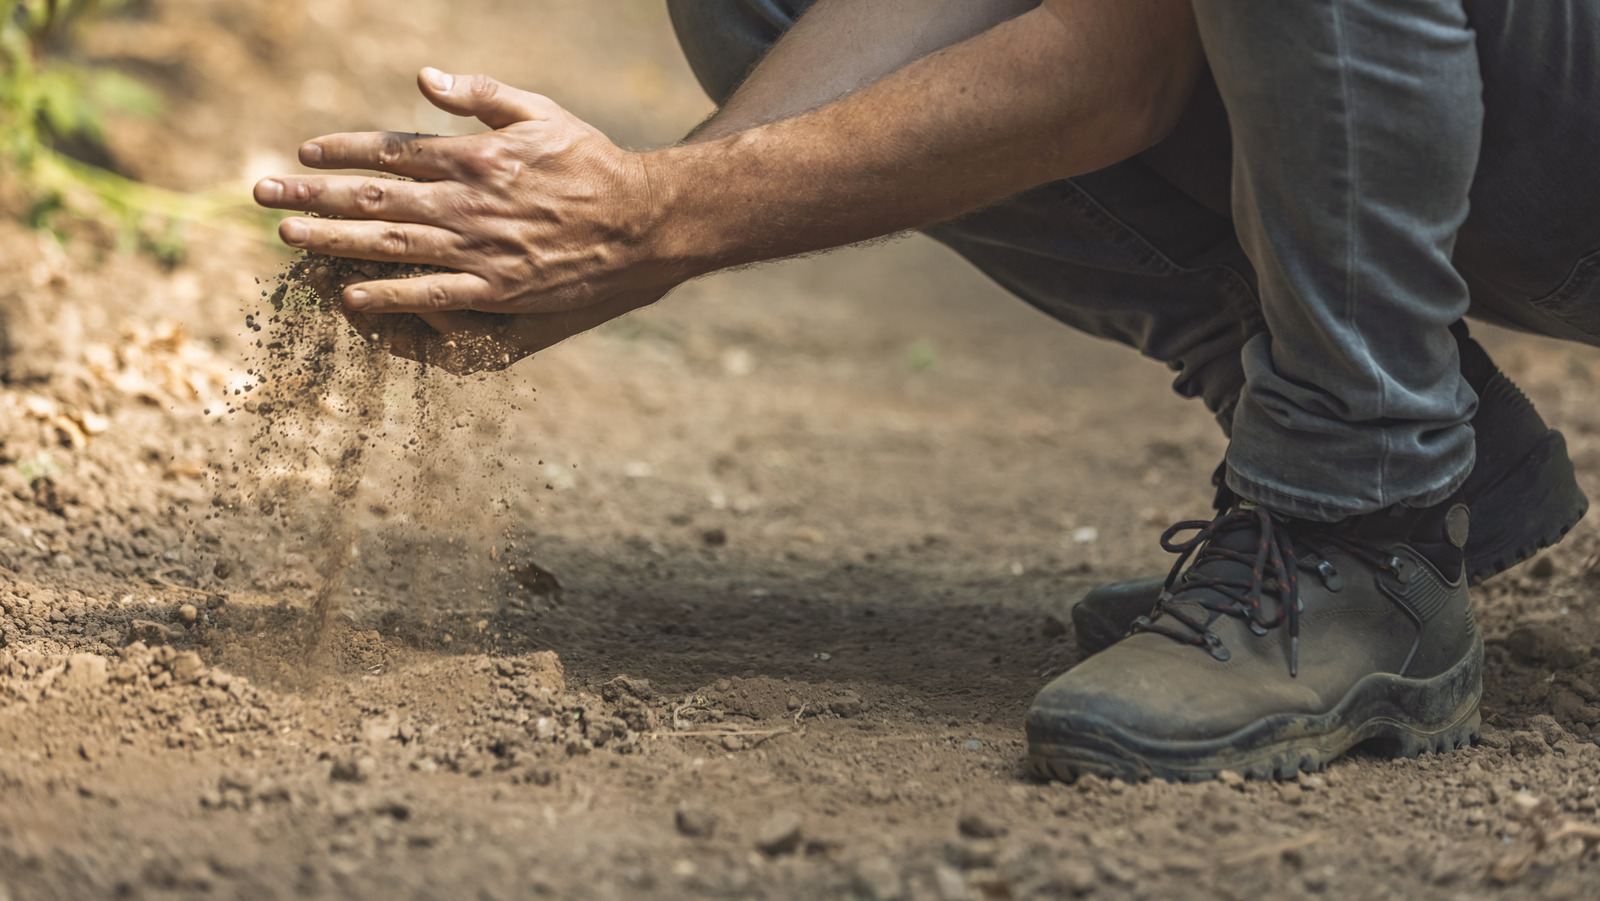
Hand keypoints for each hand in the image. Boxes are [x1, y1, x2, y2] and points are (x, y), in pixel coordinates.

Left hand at [254, 68, 680, 370]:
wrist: (643, 223)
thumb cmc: (592, 163)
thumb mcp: (539, 112)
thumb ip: (479, 93)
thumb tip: (423, 76)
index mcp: (477, 156)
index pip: (393, 150)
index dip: (343, 152)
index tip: (304, 154)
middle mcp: (470, 201)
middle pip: (376, 198)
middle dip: (315, 197)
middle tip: (264, 198)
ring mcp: (482, 249)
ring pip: (393, 245)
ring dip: (335, 242)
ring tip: (289, 240)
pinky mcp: (500, 290)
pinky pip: (433, 294)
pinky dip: (391, 296)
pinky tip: (349, 296)